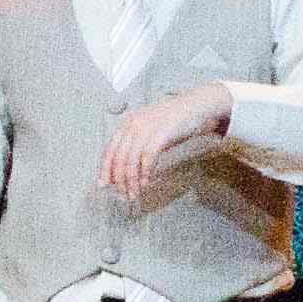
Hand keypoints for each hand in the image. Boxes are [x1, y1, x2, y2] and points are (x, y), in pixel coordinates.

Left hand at [100, 81, 235, 193]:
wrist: (198, 106)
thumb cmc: (174, 122)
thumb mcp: (149, 131)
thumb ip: (136, 146)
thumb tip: (123, 170)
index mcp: (127, 123)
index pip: (109, 150)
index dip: (105, 169)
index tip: (104, 184)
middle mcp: (133, 124)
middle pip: (118, 157)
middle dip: (119, 179)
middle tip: (122, 194)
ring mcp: (146, 128)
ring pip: (131, 160)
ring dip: (131, 180)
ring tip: (134, 193)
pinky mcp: (161, 133)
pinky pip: (147, 157)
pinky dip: (145, 173)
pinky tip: (145, 182)